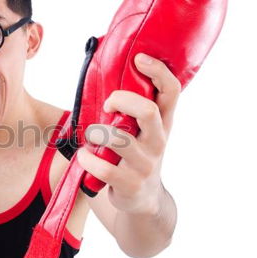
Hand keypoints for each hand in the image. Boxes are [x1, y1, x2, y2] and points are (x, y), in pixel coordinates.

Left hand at [76, 52, 180, 214]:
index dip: (158, 71)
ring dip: (97, 132)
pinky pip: (104, 167)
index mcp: (163, 122)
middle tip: (108, 106)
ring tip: (91, 135)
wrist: (142, 199)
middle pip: (147, 111)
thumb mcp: (142, 130)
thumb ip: (131, 107)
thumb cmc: (135, 154)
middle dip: (121, 100)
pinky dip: (87, 159)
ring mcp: (145, 163)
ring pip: (119, 139)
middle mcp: (158, 140)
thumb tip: (103, 70)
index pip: (171, 91)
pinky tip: (84, 156)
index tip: (139, 59)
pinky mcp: (129, 183)